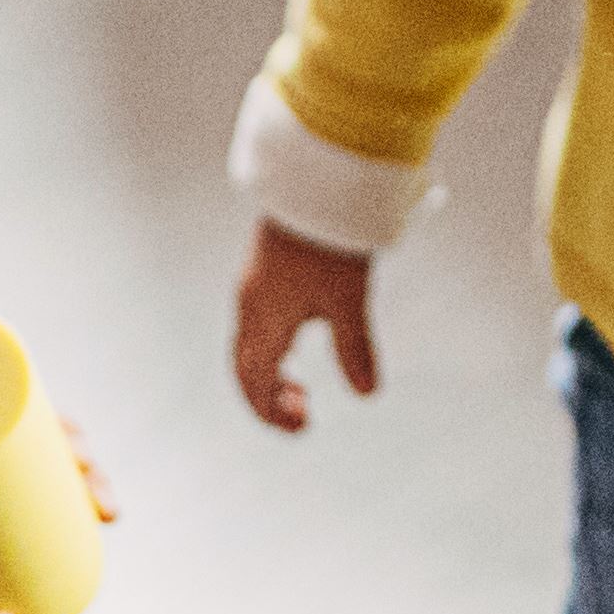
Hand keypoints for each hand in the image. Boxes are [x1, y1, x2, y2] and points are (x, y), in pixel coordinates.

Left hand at [0, 431, 105, 613]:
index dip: (40, 421)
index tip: (78, 450)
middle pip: (16, 442)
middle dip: (72, 455)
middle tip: (99, 496)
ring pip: (24, 475)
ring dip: (73, 479)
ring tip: (106, 510)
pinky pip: (17, 501)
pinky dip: (56, 500)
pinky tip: (95, 510)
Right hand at [233, 224, 381, 431]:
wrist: (312, 185)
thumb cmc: (330, 243)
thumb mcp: (349, 300)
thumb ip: (355, 349)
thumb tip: (368, 395)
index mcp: (265, 321)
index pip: (255, 382)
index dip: (272, 412)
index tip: (302, 428)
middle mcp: (250, 307)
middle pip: (245, 368)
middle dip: (268, 399)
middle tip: (302, 416)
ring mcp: (252, 286)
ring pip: (249, 345)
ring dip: (271, 373)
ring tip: (303, 389)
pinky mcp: (261, 270)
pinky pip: (254, 323)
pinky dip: (271, 348)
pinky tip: (297, 343)